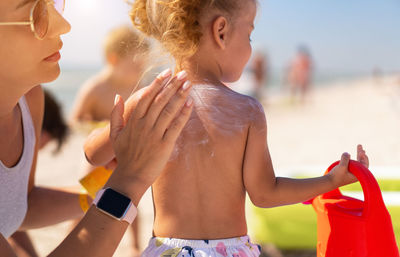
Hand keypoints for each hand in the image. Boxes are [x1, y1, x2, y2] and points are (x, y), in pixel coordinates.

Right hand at [105, 69, 192, 203]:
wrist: (130, 177)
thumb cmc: (124, 155)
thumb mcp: (114, 134)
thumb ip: (115, 114)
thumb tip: (117, 96)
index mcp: (133, 120)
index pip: (146, 96)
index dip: (158, 82)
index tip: (167, 72)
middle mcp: (144, 125)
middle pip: (160, 100)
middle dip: (172, 84)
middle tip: (182, 73)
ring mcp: (155, 134)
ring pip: (169, 110)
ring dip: (180, 95)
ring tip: (188, 83)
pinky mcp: (165, 145)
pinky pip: (176, 126)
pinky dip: (183, 114)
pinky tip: (190, 103)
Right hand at [327, 144, 369, 187]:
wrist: (328, 182)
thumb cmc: (336, 176)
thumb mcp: (341, 167)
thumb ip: (345, 159)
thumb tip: (347, 153)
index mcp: (358, 175)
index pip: (365, 165)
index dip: (364, 158)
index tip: (361, 152)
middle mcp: (356, 174)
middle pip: (361, 163)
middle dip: (361, 154)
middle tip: (360, 146)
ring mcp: (351, 173)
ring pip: (357, 162)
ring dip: (357, 155)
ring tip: (359, 147)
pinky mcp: (346, 172)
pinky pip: (352, 164)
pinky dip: (352, 159)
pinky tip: (350, 155)